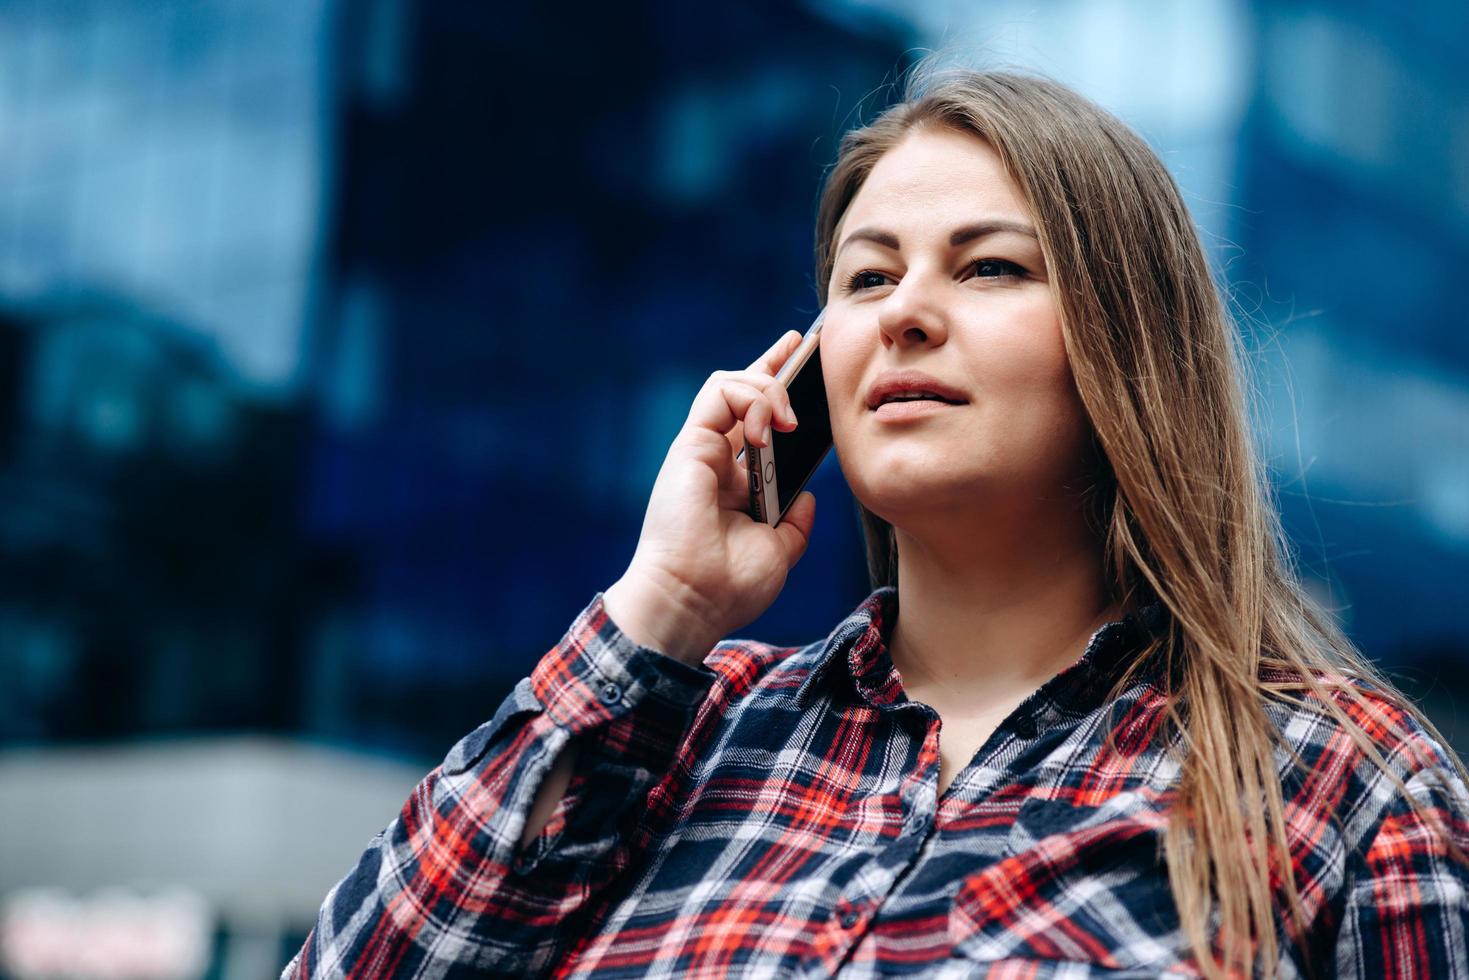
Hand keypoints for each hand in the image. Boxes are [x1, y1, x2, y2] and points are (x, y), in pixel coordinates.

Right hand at [603, 331, 817, 665]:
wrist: (694, 602)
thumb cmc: (729, 588)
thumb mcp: (779, 552)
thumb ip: (795, 523)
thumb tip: (808, 497)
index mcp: (736, 483)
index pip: (756, 422)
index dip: (779, 390)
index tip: (810, 366)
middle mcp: (716, 460)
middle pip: (742, 391)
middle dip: (775, 362)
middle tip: (805, 345)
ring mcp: (701, 449)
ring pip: (731, 383)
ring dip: (768, 389)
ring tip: (788, 420)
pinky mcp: (689, 444)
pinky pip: (718, 392)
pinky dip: (749, 397)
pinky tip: (768, 426)